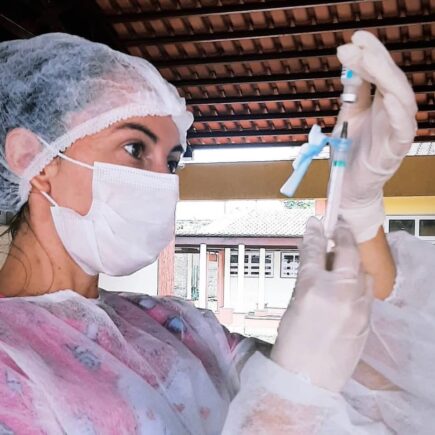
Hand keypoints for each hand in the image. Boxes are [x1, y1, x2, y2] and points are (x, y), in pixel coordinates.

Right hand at [270, 217, 372, 392]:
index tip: (315, 222)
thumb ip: (306, 280)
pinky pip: (367, 291)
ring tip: (342, 260)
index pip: (314, 250)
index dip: (313, 233)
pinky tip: (348, 286)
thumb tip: (314, 262)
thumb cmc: (292, 345)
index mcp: (312, 288)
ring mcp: (358, 305)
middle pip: (346, 251)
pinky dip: (358, 283)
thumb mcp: (293, 304)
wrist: (308, 379)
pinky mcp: (368, 318)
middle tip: (338, 227)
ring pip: (362, 270)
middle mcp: (339, 292)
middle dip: (342, 234)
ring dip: (352, 261)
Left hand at [336, 31, 417, 242]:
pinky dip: (398, 112)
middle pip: (392, 80)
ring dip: (385, 78)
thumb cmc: (349, 150)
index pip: (381, 72)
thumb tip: (350, 64)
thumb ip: (353, 93)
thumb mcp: (348, 115)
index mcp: (382, 102)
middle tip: (356, 45)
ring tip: (368, 61)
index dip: (372, 53)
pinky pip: (403, 129)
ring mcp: (397, 130)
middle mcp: (393, 112)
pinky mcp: (396, 149)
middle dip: (375, 59)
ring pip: (401, 98)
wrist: (347, 183)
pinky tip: (390, 98)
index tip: (355, 38)